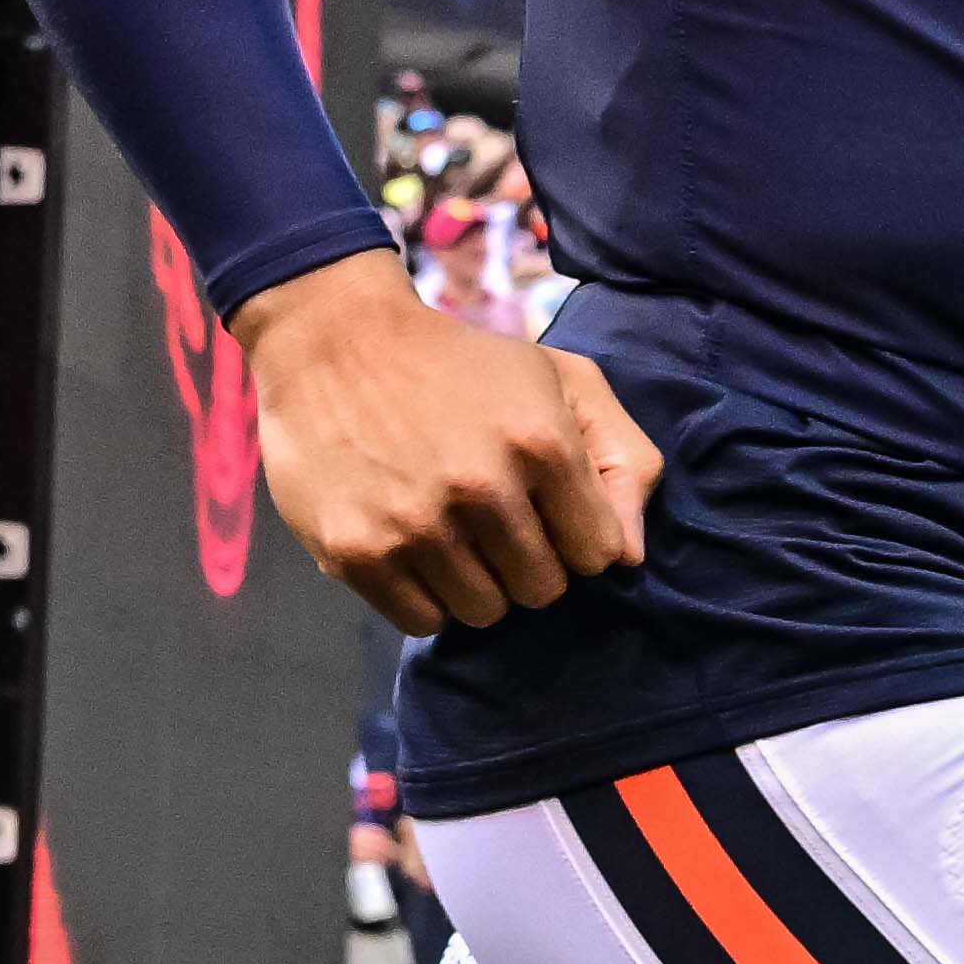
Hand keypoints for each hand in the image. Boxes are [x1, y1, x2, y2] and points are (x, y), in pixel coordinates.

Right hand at [236, 253, 654, 634]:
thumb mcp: (561, 378)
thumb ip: (622, 458)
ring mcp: (415, 525)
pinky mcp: (357, 552)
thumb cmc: (462, 364)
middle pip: (542, 590)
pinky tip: (413, 548)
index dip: (575, 534)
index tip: (544, 507)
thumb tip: (629, 558)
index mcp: (544, 443)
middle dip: (527, 561)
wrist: (335, 341)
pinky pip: (422, 622)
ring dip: (476, 581)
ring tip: (451, 531)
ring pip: (484, 613)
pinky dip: (424, 596)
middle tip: (492, 519)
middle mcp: (482, 489)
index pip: (598, 554)